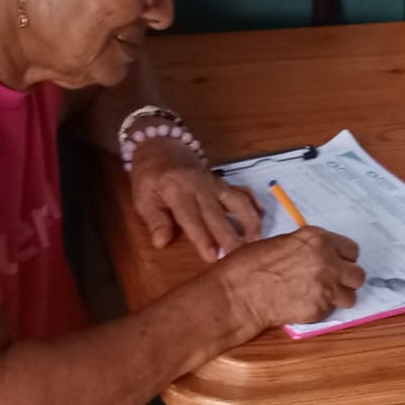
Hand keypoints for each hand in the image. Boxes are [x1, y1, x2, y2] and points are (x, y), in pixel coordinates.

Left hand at [129, 139, 262, 259]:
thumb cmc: (150, 177)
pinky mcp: (224, 183)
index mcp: (178, 191)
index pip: (192, 218)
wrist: (162, 147)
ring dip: (249, 221)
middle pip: (218, 215)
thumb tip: (161, 243)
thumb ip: (155, 220)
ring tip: (256, 242)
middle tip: (240, 257)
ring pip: (237, 201)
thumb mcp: (142, 198)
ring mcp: (216, 184)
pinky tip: (261, 219)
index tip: (212, 257)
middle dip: (230, 236)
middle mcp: (201, 187)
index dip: (203, 238)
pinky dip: (254, 204)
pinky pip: (243, 192)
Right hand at [214, 228, 365, 332]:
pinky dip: (323, 308)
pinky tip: (305, 304)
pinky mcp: (320, 309)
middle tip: (332, 281)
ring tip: (321, 296)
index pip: (351, 249)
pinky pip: (332, 309)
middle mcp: (327, 261)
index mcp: (318, 239)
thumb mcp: (282, 243)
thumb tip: (318, 254)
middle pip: (357, 273)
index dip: (343, 258)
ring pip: (351, 295)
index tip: (336, 263)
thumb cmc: (250, 265)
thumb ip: (307, 248)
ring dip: (339, 296)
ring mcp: (326, 286)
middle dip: (346, 278)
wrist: (238, 294)